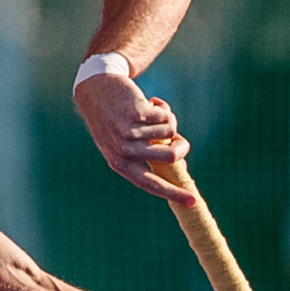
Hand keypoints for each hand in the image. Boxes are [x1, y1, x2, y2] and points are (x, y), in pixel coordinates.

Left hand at [73, 72, 191, 202]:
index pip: (150, 184)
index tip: (192, 201)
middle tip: (181, 140)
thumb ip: (148, 153)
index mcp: (120, 164)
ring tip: (152, 114)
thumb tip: (181, 163)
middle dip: (183, 147)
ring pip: (170, 131)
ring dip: (167, 120)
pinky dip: (163, 107)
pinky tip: (150, 102)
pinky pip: (166, 115)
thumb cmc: (115, 120)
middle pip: (171, 156)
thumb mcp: (125, 142)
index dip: (173, 193)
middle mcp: (124, 151)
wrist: (96, 89)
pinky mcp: (136, 113)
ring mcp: (129, 133)